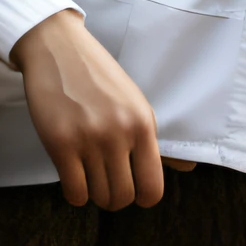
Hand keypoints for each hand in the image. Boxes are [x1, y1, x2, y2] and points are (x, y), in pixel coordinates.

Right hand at [11, 10, 165, 210]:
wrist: (57, 47)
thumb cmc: (97, 76)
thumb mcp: (134, 101)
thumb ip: (152, 139)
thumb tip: (188, 168)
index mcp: (143, 123)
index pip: (152, 187)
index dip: (142, 196)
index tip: (131, 187)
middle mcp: (119, 133)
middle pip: (123, 197)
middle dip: (114, 198)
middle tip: (105, 182)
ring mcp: (89, 138)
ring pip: (99, 197)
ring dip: (94, 194)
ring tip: (89, 176)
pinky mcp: (59, 142)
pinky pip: (74, 191)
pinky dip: (75, 192)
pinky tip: (72, 175)